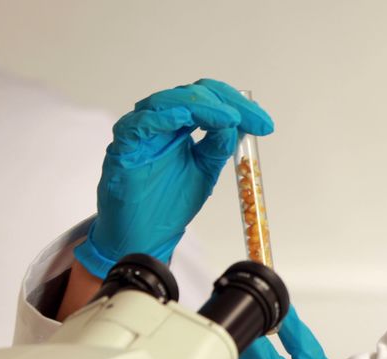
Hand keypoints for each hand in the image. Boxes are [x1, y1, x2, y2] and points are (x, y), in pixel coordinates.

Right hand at [74, 79, 272, 276]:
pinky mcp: (122, 148)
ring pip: (166, 102)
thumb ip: (218, 146)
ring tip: (229, 118)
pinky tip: (185, 118)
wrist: (145, 235)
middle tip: (253, 120)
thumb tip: (237, 123)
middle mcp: (158, 122)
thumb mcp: (205, 169)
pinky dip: (162, 118)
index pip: (208, 99)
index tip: (265, 125)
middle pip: (191, 94)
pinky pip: (138, 124)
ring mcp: (138, 133)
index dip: (237, 105)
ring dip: (201, 106)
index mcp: (179, 124)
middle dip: (226, 103)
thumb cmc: (169, 202)